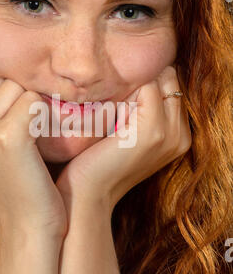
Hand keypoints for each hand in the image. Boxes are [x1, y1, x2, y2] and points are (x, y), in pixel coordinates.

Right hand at [0, 74, 67, 239]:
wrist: (29, 228)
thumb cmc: (17, 187)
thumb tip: (1, 79)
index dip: (8, 93)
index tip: (24, 116)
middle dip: (23, 95)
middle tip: (38, 123)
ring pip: (17, 87)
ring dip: (36, 105)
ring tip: (42, 131)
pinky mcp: (7, 138)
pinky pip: (34, 101)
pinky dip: (47, 115)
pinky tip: (49, 136)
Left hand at [55, 65, 191, 215]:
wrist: (90, 194)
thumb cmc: (101, 163)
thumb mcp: (131, 137)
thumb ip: (144, 112)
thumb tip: (139, 80)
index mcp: (180, 136)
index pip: (172, 86)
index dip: (145, 86)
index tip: (123, 107)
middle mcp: (182, 135)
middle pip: (168, 79)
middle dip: (142, 83)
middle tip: (118, 109)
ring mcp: (171, 133)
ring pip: (158, 80)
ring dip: (132, 88)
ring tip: (116, 116)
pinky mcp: (153, 130)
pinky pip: (146, 87)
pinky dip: (124, 95)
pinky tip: (112, 119)